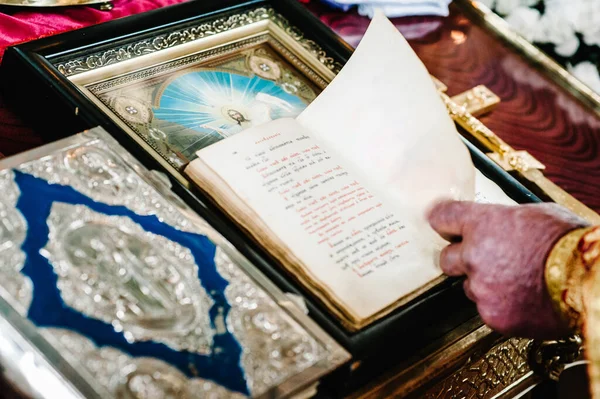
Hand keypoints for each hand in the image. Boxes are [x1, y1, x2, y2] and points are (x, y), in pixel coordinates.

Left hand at [427, 200, 589, 338]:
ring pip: (469, 287)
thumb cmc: (571, 242)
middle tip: (483, 259)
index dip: (443, 222)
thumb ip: (502, 221)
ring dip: (485, 284)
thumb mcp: (535, 214)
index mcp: (482, 225)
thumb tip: (493, 224)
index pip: (441, 218)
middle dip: (460, 258)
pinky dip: (502, 306)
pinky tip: (526, 299)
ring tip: (519, 281)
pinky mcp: (494, 317)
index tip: (443, 225)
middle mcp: (473, 256)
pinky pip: (488, 309)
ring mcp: (481, 289)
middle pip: (445, 258)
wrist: (592, 281)